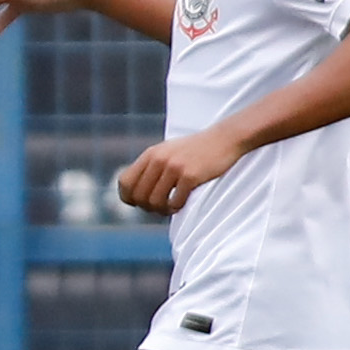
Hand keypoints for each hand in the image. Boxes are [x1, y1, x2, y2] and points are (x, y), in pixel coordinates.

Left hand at [116, 129, 244, 215]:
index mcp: (150, 154)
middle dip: (147, 207)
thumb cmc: (196, 149)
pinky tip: (180, 204)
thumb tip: (134, 193)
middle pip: (138, 196)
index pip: (124, 182)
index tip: (139, 203)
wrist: (224, 139)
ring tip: (170, 208)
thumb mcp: (167, 151)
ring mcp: (174, 167)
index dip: (128, 197)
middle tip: (159, 208)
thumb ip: (151, 166)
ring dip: (161, 210)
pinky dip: (176, 207)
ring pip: (155, 201)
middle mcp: (158, 159)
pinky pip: (175, 201)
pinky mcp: (190, 175)